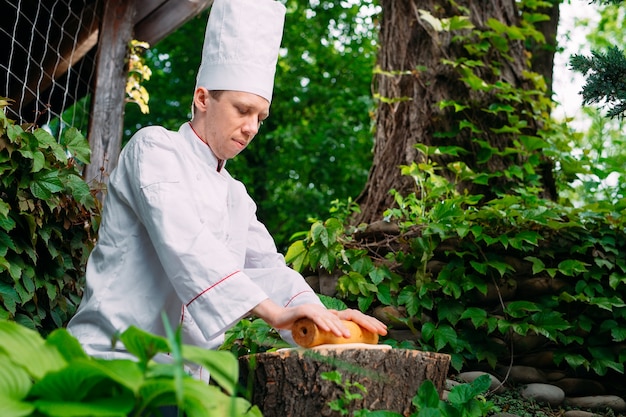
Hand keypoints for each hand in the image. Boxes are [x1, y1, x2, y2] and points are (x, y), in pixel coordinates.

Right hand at [251, 299, 386, 337]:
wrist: (279, 318)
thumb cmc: (299, 327)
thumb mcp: (317, 336)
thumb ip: (328, 341)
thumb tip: (342, 354)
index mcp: (333, 315)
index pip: (355, 317)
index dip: (369, 323)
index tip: (382, 331)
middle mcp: (328, 310)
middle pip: (350, 315)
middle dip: (366, 322)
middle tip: (378, 331)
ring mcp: (317, 309)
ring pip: (332, 318)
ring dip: (340, 327)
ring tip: (348, 336)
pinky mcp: (305, 310)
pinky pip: (316, 316)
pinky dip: (322, 323)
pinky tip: (329, 329)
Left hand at [333, 308, 387, 335]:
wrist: (327, 317)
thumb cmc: (328, 321)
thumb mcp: (330, 320)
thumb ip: (331, 317)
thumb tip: (333, 313)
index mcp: (348, 314)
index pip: (360, 319)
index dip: (368, 325)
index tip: (375, 330)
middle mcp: (354, 313)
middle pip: (367, 319)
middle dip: (376, 326)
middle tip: (384, 332)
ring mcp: (358, 315)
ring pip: (370, 319)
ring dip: (378, 325)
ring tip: (385, 331)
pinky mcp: (359, 319)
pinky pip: (370, 321)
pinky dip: (377, 324)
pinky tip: (383, 327)